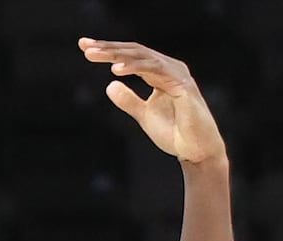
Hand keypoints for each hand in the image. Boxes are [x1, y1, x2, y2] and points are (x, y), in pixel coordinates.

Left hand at [79, 38, 226, 164]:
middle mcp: (170, 68)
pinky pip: (156, 71)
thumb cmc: (176, 133)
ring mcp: (177, 75)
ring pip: (143, 57)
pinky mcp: (182, 86)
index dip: (109, 50)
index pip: (132, 56)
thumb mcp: (144, 115)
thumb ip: (129, 100)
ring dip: (118, 55)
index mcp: (161, 72)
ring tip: (96, 55)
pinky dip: (136, 68)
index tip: (85, 48)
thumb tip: (109, 86)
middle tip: (85, 46)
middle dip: (109, 48)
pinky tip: (117, 70)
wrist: (197, 151)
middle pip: (135, 52)